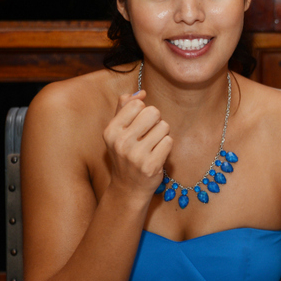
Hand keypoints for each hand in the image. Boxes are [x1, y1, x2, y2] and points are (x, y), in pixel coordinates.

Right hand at [102, 90, 172, 204]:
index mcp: (110, 131)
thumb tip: (141, 92)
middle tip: (148, 135)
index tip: (138, 125)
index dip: (143, 112)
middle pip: (154, 112)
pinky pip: (169, 142)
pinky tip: (156, 155)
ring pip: (164, 126)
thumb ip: (125, 108)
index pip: (137, 104)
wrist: (128, 188)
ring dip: (162, 134)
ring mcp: (136, 155)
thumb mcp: (117, 131)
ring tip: (152, 146)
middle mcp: (120, 142)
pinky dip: (166, 147)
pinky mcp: (151, 165)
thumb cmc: (125, 154)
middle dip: (155, 121)